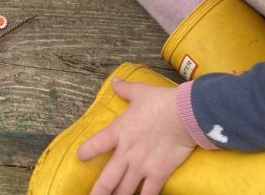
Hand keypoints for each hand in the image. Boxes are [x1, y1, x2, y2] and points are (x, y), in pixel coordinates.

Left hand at [79, 81, 196, 194]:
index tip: (80, 157)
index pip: (97, 144)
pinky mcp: (158, 174)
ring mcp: (142, 166)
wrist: (184, 114)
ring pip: (124, 192)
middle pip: (107, 180)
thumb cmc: (161, 101)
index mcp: (119, 131)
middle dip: (98, 193)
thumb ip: (125, 90)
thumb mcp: (140, 92)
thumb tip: (115, 82)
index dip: (87, 151)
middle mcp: (127, 152)